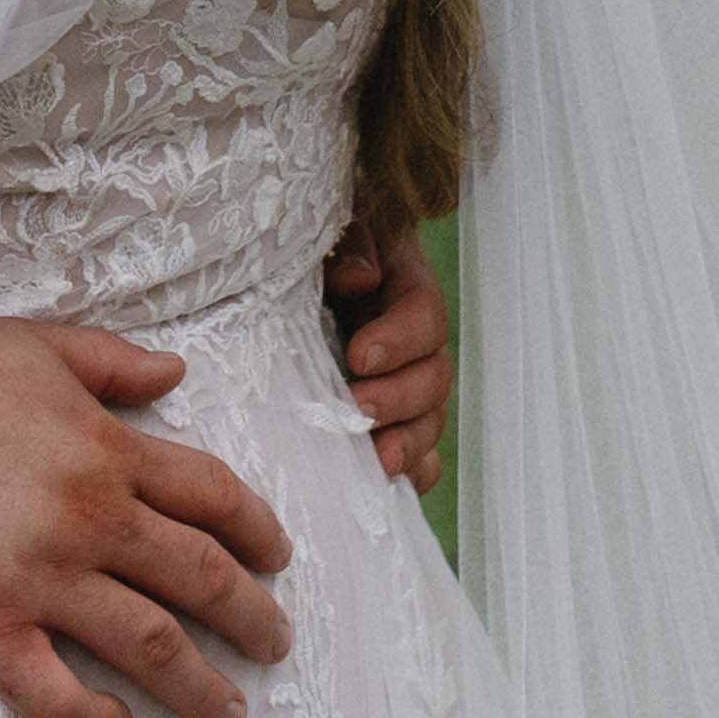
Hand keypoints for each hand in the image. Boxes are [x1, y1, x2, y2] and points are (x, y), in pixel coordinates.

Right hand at [0, 320, 292, 717]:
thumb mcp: (30, 345)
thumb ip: (110, 363)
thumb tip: (176, 373)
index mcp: (103, 450)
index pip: (211, 495)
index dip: (256, 530)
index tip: (277, 557)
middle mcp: (87, 520)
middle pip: (198, 579)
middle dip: (252, 617)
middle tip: (276, 646)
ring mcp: (38, 583)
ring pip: (148, 646)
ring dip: (200, 687)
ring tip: (228, 714)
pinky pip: (55, 696)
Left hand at [327, 230, 451, 492]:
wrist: (285, 280)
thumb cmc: (307, 251)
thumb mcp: (327, 234)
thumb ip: (350, 247)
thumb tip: (361, 277)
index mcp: (404, 286)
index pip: (423, 313)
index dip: (399, 340)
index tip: (359, 357)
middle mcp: (415, 342)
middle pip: (433, 376)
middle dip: (398, 398)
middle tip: (359, 410)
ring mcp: (407, 385)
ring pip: (430, 421)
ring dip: (407, 443)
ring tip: (378, 461)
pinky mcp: (392, 421)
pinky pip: (421, 455)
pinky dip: (412, 471)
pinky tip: (392, 483)